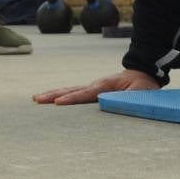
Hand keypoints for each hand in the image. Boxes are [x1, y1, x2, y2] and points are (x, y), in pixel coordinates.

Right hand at [33, 69, 159, 105]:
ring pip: (69, 90)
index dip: (72, 98)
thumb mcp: (141, 93)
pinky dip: (60, 95)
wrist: (143, 74)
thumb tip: (115, 104)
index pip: (86, 93)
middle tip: (37, 99)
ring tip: (36, 99)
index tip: (58, 103)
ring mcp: (92, 87)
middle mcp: (95, 85)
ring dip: (52, 94)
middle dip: (53, 95)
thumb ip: (129, 99)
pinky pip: (74, 93)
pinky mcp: (92, 91)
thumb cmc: (142, 86)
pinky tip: (50, 100)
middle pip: (71, 90)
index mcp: (105, 85)